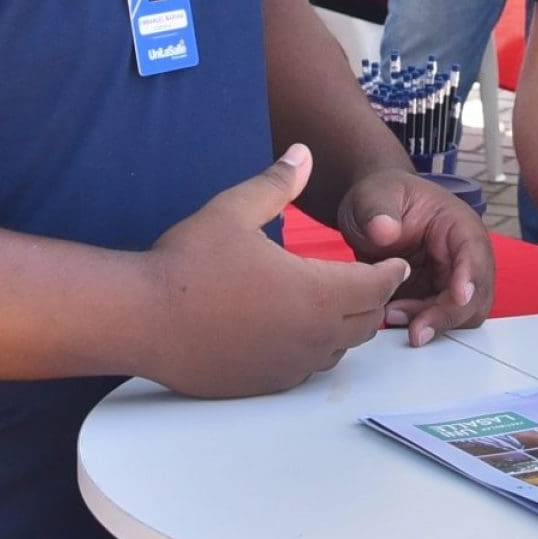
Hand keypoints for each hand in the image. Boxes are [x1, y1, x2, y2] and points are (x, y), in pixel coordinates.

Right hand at [140, 145, 410, 396]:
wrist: (142, 319)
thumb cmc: (189, 262)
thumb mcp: (234, 209)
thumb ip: (277, 184)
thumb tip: (304, 153)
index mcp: (314, 294)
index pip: (375, 287)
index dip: (389, 272)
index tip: (395, 261)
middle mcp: (310, 337)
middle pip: (365, 324)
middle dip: (373, 299)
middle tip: (369, 278)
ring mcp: (287, 367)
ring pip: (338, 351)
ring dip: (346, 327)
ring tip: (335, 300)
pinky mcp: (264, 385)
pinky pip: (307, 370)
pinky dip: (316, 349)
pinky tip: (297, 328)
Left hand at [336, 170, 494, 346]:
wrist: (368, 215)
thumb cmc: (381, 198)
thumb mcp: (374, 197)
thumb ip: (378, 211)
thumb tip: (384, 230)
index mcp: (458, 224)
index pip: (474, 250)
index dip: (470, 274)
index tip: (459, 295)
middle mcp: (463, 256)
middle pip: (475, 293)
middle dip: (448, 313)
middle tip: (416, 328)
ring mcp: (452, 280)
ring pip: (461, 315)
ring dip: (433, 323)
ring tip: (393, 314)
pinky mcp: (436, 299)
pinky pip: (439, 321)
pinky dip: (420, 325)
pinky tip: (392, 316)